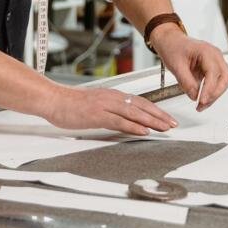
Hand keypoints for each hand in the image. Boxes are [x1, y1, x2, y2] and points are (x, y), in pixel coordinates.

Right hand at [44, 86, 177, 135]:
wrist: (53, 100)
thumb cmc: (71, 105)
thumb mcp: (95, 105)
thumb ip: (110, 111)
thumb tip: (124, 119)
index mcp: (113, 95)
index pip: (140, 102)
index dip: (155, 110)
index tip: (167, 118)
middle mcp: (112, 98)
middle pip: (142, 106)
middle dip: (160, 115)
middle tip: (173, 124)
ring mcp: (105, 106)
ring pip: (134, 113)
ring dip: (152, 120)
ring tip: (165, 128)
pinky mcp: (97, 115)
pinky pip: (119, 121)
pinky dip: (133, 126)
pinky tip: (144, 131)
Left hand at [150, 25, 227, 109]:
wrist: (170, 41)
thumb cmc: (173, 47)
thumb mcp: (176, 66)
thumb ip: (186, 82)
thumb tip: (195, 96)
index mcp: (206, 51)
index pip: (214, 73)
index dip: (209, 89)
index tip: (202, 100)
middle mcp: (215, 54)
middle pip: (225, 77)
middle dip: (215, 94)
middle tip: (203, 104)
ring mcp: (215, 60)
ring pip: (223, 80)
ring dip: (214, 94)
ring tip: (201, 105)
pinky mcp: (212, 67)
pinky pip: (217, 81)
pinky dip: (212, 91)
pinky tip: (203, 98)